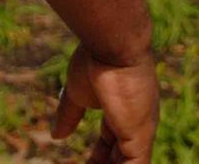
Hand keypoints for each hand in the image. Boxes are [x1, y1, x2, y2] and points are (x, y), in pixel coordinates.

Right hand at [51, 45, 157, 163]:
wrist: (112, 46)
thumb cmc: (96, 61)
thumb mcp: (76, 94)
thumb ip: (69, 115)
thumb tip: (57, 135)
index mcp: (125, 113)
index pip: (112, 145)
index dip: (98, 159)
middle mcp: (138, 125)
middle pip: (121, 158)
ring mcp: (141, 133)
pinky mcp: (139, 139)